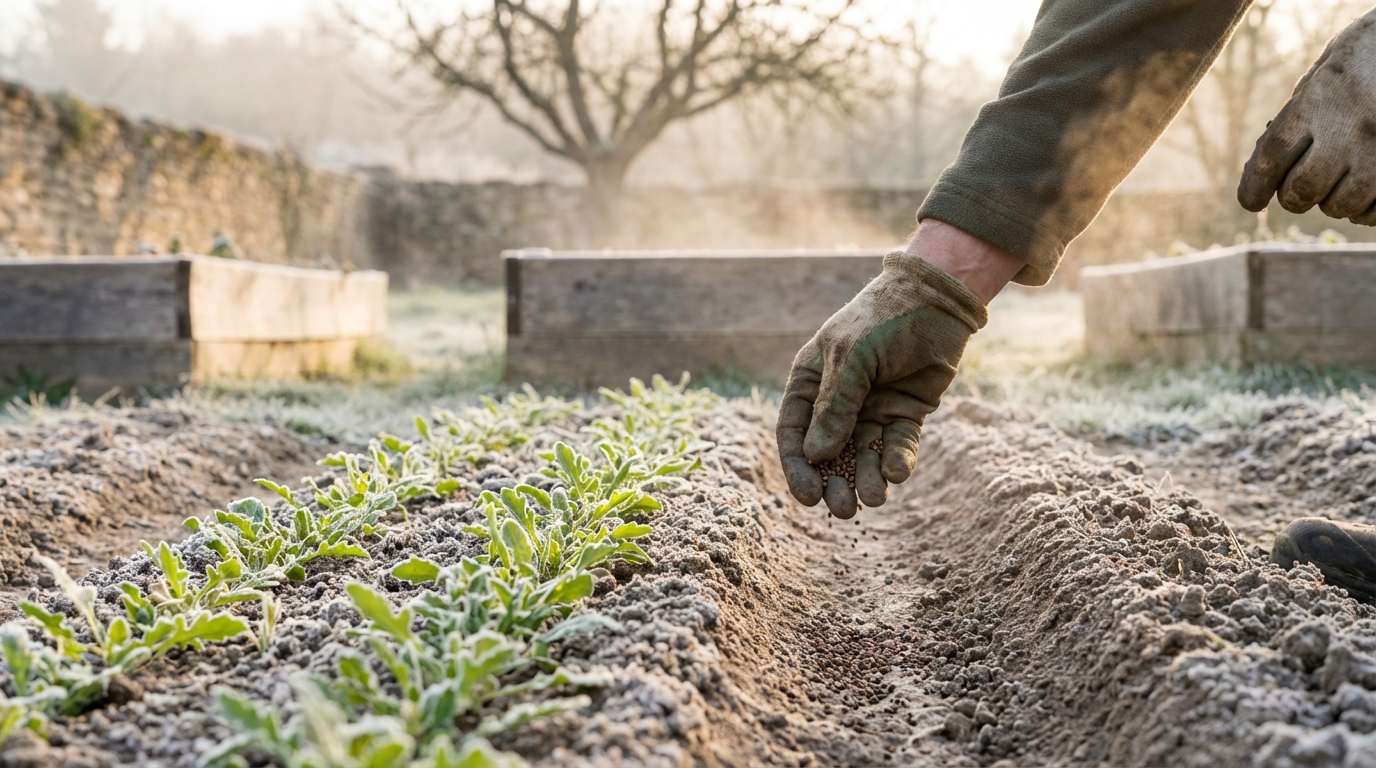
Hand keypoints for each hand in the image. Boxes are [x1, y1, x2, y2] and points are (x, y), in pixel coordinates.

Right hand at [776, 221, 1012, 517]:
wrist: (935, 300)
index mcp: (810, 382)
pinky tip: (896, 474)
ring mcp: (872, 408)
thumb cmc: (881, 319)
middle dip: (835, 482)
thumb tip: (817, 456)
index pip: (795, 432)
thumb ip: (834, 406)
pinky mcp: (906, 412)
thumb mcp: (850, 358)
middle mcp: (838, 400)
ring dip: (866, 479)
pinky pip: (898, 445)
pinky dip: (897, 461)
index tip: (808, 496)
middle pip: (829, 453)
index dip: (798, 466)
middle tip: (844, 509)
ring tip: (874, 499)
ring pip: (864, 454)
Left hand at [1239, 10, 1375, 220]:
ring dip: (1331, 203)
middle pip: (1302, 189)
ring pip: (1339, 206)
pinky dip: (1362, 211)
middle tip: (1297, 190)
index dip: (1253, 187)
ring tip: (1336, 184)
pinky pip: (1373, 212)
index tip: (1251, 201)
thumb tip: (1265, 169)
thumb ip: (1296, 117)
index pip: (1270, 157)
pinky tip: (1361, 195)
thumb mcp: (1323, 75)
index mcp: (1318, 102)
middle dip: (1293, 197)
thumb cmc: (1364, 56)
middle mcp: (1348, 129)